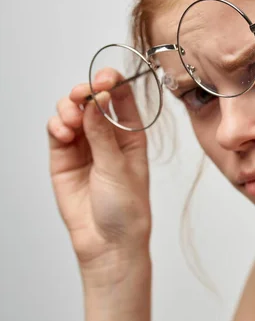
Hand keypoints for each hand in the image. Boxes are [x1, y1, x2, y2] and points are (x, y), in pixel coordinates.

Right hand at [48, 69, 150, 286]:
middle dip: (85, 92)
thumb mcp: (119, 169)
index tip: (103, 78)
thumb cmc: (126, 209)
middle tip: (81, 95)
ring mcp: (85, 145)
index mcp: (132, 135)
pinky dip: (57, 126)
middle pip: (93, 100)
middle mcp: (108, 136)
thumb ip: (103, 135)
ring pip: (72, 112)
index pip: (122, 98)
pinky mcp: (64, 157)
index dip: (112, 83)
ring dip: (68, 108)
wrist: (108, 242)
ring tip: (71, 123)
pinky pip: (57, 131)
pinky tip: (63, 133)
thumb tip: (96, 102)